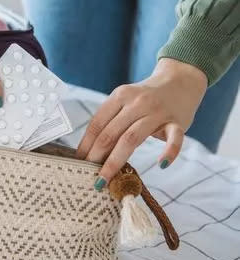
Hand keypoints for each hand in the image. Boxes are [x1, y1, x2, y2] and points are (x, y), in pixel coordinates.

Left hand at [76, 58, 207, 189]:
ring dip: (116, 161)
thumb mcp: (126, 101)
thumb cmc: (146, 97)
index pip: (97, 124)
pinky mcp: (178, 122)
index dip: (85, 145)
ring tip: (106, 179)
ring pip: (132, 138)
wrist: (180, 80)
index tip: (78, 162)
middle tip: (90, 177)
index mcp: (119, 96)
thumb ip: (112, 121)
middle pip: (111, 134)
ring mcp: (157, 112)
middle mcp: (136, 103)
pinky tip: (161, 165)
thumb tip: (91, 151)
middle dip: (96, 157)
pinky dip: (170, 152)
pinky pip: (175, 138)